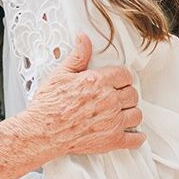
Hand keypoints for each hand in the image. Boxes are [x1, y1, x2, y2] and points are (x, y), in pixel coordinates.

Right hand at [24, 33, 143, 156]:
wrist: (42, 132)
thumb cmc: (48, 105)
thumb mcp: (60, 74)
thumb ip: (78, 56)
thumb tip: (83, 38)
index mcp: (98, 82)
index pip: (125, 75)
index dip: (121, 78)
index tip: (117, 82)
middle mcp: (109, 100)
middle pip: (132, 94)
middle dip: (126, 94)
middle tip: (117, 97)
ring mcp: (112, 122)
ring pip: (136, 115)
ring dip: (131, 113)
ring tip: (122, 114)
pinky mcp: (111, 140)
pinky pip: (134, 140)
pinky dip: (136, 138)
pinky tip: (133, 135)